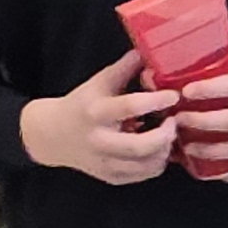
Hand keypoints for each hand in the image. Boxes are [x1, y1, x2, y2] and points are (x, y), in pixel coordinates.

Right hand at [18, 51, 182, 183]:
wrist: (53, 135)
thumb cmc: (82, 105)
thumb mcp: (99, 82)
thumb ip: (125, 68)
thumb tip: (149, 50)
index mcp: (96, 112)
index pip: (130, 107)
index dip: (157, 100)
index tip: (174, 95)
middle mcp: (99, 141)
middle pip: (141, 146)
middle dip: (166, 134)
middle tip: (174, 121)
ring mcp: (105, 163)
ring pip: (147, 165)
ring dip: (166, 149)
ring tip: (168, 134)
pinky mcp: (111, 177)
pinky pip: (145, 175)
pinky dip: (158, 162)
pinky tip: (159, 148)